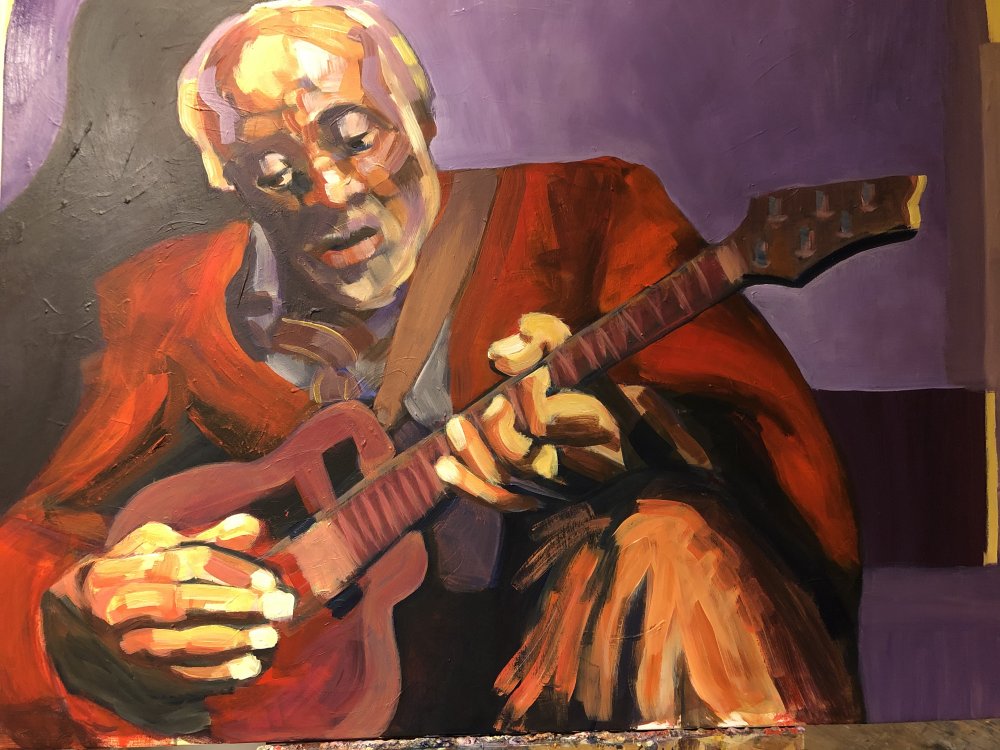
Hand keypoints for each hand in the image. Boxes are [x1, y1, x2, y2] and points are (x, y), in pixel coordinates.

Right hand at [48, 513, 293, 688]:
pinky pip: (174, 675)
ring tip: (269, 637)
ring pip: (176, 640)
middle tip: (280, 606)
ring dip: (229, 640)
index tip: (268, 578)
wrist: (70, 618)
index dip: (229, 568)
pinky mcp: (128, 671)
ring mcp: (118, 639)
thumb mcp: (158, 550)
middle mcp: (115, 600)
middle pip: (180, 600)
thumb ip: (206, 540)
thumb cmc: (131, 575)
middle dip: (236, 603)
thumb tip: (250, 525)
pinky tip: (248, 667)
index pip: (184, 560)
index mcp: (127, 563)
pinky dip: (214, 672)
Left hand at [434, 313, 624, 510]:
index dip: (527, 396)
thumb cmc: (591, 388)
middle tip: (490, 405)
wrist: (621, 441)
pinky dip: (468, 487)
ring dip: (473, 453)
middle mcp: (571, 465)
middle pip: (522, 458)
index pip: (545, 420)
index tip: (524, 378)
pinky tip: (443, 466)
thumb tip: (497, 354)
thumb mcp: (577, 353)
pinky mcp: (537, 499)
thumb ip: (543, 336)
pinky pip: (500, 502)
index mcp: (591, 426)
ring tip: (455, 425)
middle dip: (495, 430)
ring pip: (505, 479)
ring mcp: (552, 487)